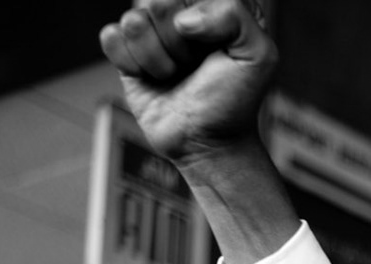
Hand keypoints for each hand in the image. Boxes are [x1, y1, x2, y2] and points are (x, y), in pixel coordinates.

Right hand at [99, 0, 275, 167]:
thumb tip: (184, 20)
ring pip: (133, 21)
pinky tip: (150, 77)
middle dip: (178, 44)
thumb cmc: (234, 100)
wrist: (206, 142)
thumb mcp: (259, 56)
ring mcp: (151, 30)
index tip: (216, 49)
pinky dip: (131, 64)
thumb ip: (236, 15)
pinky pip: (111, 37)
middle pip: (158, 3)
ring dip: (157, 58)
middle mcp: (181, 11)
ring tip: (174, 74)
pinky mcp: (126, 51)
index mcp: (213, 5)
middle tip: (193, 65)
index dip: (202, 24)